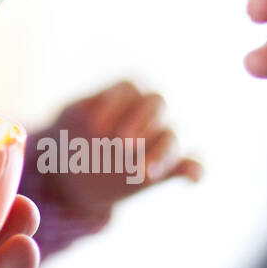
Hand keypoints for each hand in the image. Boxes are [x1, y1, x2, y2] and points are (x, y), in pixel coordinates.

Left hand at [29, 81, 201, 221]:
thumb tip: (100, 127)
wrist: (73, 172)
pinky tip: (192, 179)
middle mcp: (148, 111)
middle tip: (122, 144)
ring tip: (144, 172)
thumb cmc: (71, 138)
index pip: (128, 89)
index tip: (93, 127)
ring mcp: (161, 138)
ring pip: (172, 136)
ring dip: (162, 153)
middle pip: (157, 103)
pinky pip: (193, 164)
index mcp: (123, 93)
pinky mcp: (170, 165)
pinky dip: (195, 170)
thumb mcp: (70, 126)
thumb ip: (85, 118)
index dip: (113, 105)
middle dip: (141, 121)